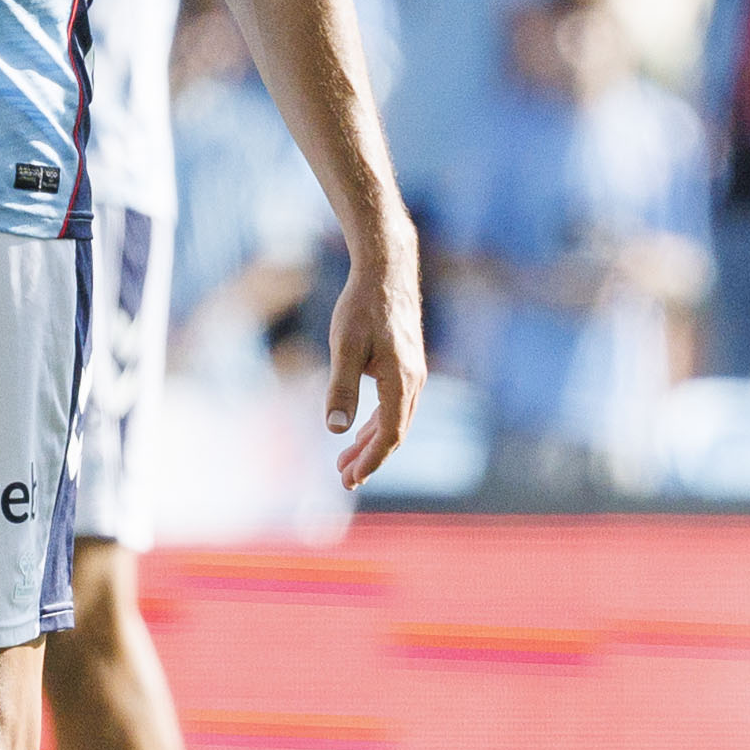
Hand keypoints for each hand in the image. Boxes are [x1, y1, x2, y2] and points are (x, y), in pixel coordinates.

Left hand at [324, 212, 426, 490]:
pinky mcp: (407, 364)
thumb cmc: (362, 306)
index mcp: (401, 382)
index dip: (370, 461)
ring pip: (395, 420)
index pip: (389, 435)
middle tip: (344, 480)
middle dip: (369, 459)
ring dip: (371, 443)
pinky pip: (395, 405)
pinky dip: (377, 423)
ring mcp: (413, 373)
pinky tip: (359, 428)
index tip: (349, 480)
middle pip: (394, 433)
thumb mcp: (345, 347)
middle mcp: (414, 382)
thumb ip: (341, 388)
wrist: (386, 270)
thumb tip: (335, 430)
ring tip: (345, 461)